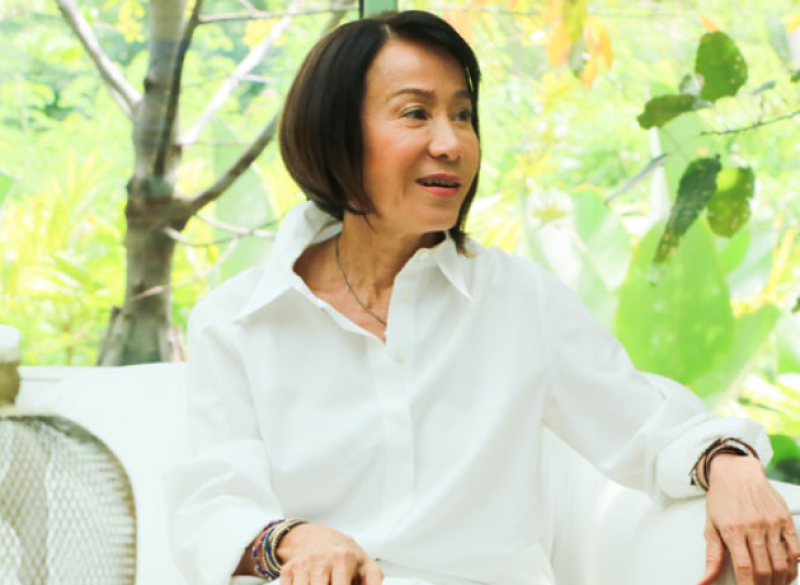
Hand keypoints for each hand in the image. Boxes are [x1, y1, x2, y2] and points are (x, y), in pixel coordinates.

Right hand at [277, 523, 383, 584]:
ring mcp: (304, 564)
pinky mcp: (288, 569)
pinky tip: (308, 582)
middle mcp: (322, 559)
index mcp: (344, 558)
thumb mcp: (365, 564)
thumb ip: (373, 581)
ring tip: (324, 581)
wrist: (315, 536)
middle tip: (330, 584)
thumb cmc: (344, 555)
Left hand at [699, 455, 799, 584]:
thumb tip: (704, 580)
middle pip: (764, 569)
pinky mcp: (785, 519)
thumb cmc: (722, 498)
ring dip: (779, 580)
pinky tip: (787, 571)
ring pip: (781, 563)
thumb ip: (712, 556)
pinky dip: (793, 565)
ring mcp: (771, 523)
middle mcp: (753, 527)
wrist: (737, 472)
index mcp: (732, 530)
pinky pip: (795, 549)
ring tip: (774, 584)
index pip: (744, 569)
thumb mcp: (710, 525)